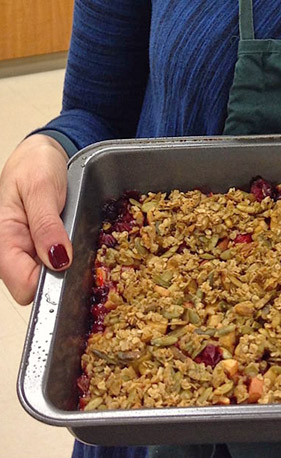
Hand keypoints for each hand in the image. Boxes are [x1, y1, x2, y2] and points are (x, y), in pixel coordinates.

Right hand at [0, 134, 71, 304]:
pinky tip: (79, 245)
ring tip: (81, 244)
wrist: (41, 154)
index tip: (72, 264)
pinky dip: (70, 260)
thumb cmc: (35, 165)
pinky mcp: (39, 250)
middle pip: (37, 289)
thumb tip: (57, 260)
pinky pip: (55, 267)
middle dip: (63, 277)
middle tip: (82, 250)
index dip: (51, 283)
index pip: (24, 286)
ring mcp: (26, 253)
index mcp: (3, 240)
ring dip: (69, 269)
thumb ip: (46, 225)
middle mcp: (11, 252)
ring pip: (48, 280)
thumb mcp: (42, 188)